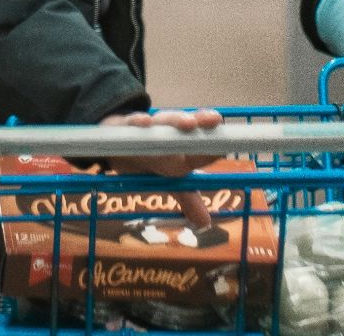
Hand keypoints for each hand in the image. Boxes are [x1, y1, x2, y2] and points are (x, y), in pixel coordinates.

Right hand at [100, 107, 224, 227]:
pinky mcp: (125, 124)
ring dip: (175, 120)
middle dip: (201, 122)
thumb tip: (205, 223)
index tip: (227, 145)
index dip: (214, 145)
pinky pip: (131, 123)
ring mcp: (149, 128)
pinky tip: (145, 122)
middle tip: (214, 121)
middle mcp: (168, 134)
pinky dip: (138, 121)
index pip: (202, 145)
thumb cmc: (149, 159)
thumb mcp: (167, 180)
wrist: (117, 141)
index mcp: (181, 149)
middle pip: (187, 126)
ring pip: (163, 121)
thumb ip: (187, 198)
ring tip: (188, 123)